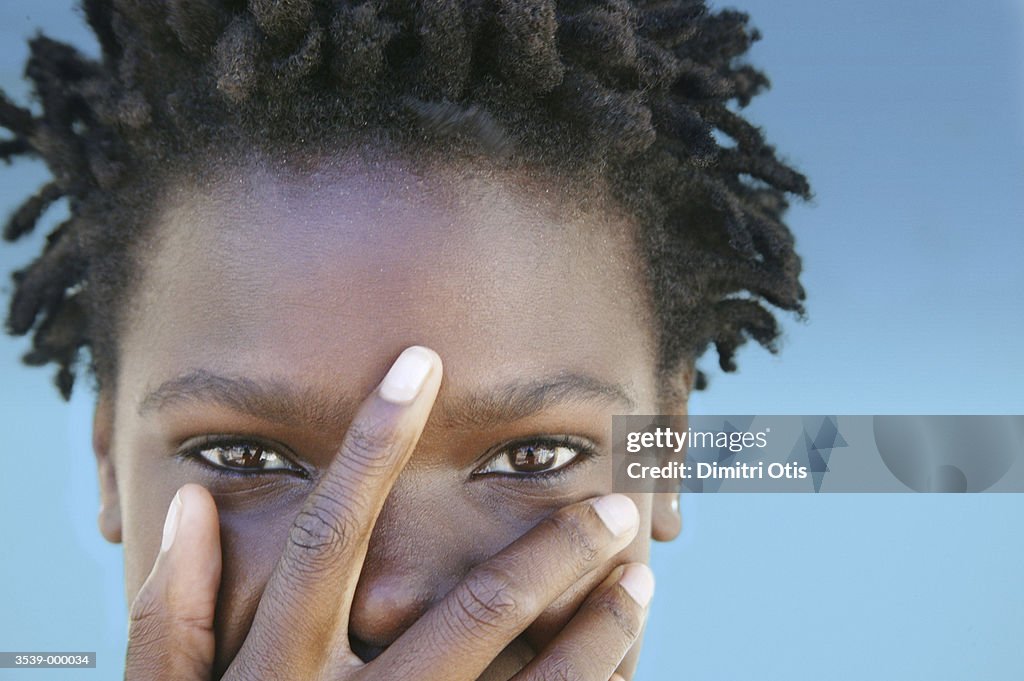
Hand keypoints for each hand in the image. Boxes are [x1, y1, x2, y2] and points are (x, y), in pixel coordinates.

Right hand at [125, 346, 653, 679]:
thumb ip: (168, 617)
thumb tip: (191, 502)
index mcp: (278, 676)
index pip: (330, 536)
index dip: (372, 442)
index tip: (420, 365)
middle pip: (469, 613)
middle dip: (548, 550)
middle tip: (613, 505)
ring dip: (595, 627)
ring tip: (641, 571)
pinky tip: (623, 651)